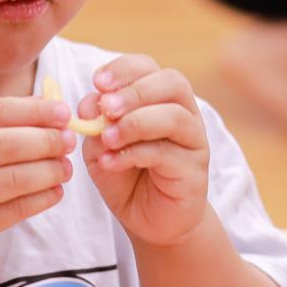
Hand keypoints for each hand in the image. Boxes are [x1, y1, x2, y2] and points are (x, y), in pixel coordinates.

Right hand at [0, 96, 74, 267]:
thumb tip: (48, 107)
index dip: (33, 111)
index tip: (63, 112)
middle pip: (5, 145)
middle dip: (45, 141)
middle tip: (69, 140)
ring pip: (13, 179)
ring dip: (48, 171)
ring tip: (65, 167)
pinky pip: (13, 210)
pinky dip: (41, 199)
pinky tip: (54, 191)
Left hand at [78, 55, 208, 247]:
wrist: (148, 220)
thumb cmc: (125, 175)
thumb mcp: (99, 144)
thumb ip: (94, 121)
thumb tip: (91, 103)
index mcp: (159, 98)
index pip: (148, 67)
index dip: (123, 69)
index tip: (97, 82)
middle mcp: (184, 113)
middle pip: (172, 82)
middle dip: (134, 91)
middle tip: (106, 108)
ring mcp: (193, 141)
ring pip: (174, 116)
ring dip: (135, 123)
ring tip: (106, 138)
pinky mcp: (195, 171)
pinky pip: (167, 153)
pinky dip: (134, 154)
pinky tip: (110, 162)